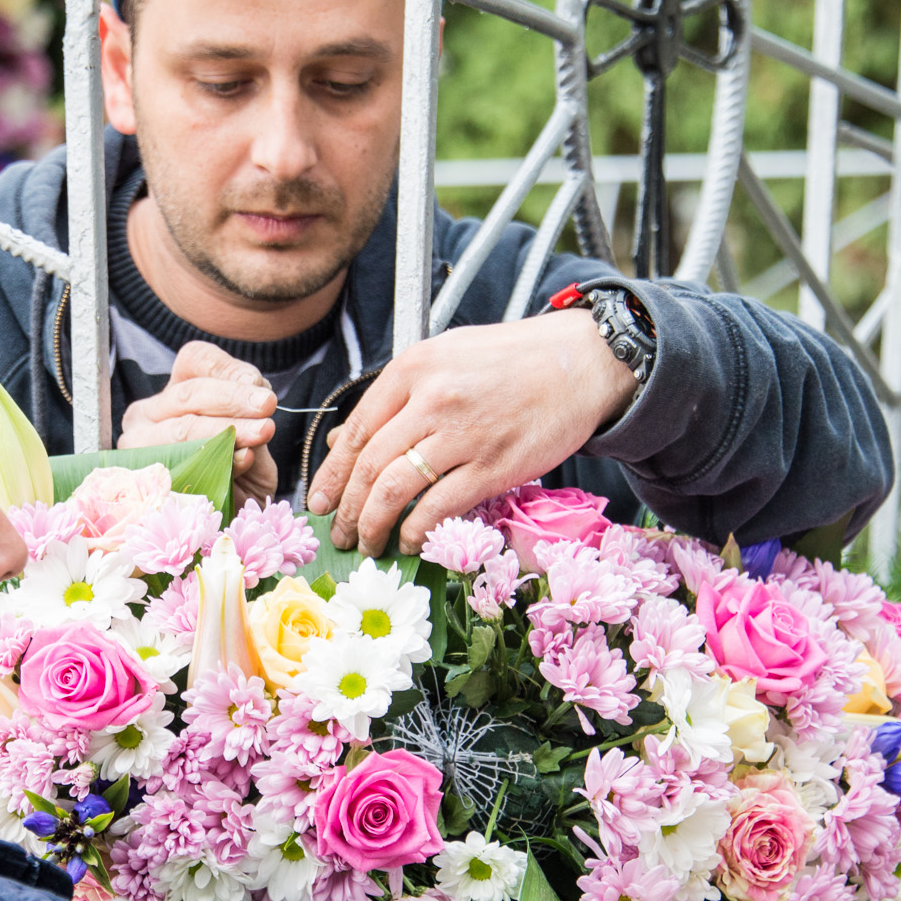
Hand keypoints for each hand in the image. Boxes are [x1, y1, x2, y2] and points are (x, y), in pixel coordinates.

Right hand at [120, 341, 278, 504]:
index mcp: (174, 392)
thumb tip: (255, 402)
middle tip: (266, 407)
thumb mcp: (251, 433)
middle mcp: (146, 416)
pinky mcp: (144, 483)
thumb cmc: (240, 470)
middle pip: (190, 394)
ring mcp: (139, 449)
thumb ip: (251, 413)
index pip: (196, 361)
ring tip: (262, 432)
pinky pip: (182, 465)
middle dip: (232, 400)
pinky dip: (216, 462)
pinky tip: (242, 461)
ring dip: (227, 429)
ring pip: (183, 427)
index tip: (260, 385)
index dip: (229, 370)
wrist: (227, 521)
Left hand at [306, 311, 637, 554]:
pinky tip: (408, 541)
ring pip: (395, 489)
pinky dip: (416, 530)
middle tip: (339, 533)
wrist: (581, 362)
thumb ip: (396, 397)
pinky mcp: (493, 466)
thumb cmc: (513, 361)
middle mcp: (433, 400)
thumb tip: (346, 438)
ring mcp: (463, 435)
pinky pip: (439, 506)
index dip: (332, 473)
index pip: (357, 429)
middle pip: (369, 465)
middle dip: (347, 508)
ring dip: (374, 524)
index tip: (320, 501)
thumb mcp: (445, 358)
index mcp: (415, 368)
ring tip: (368, 543)